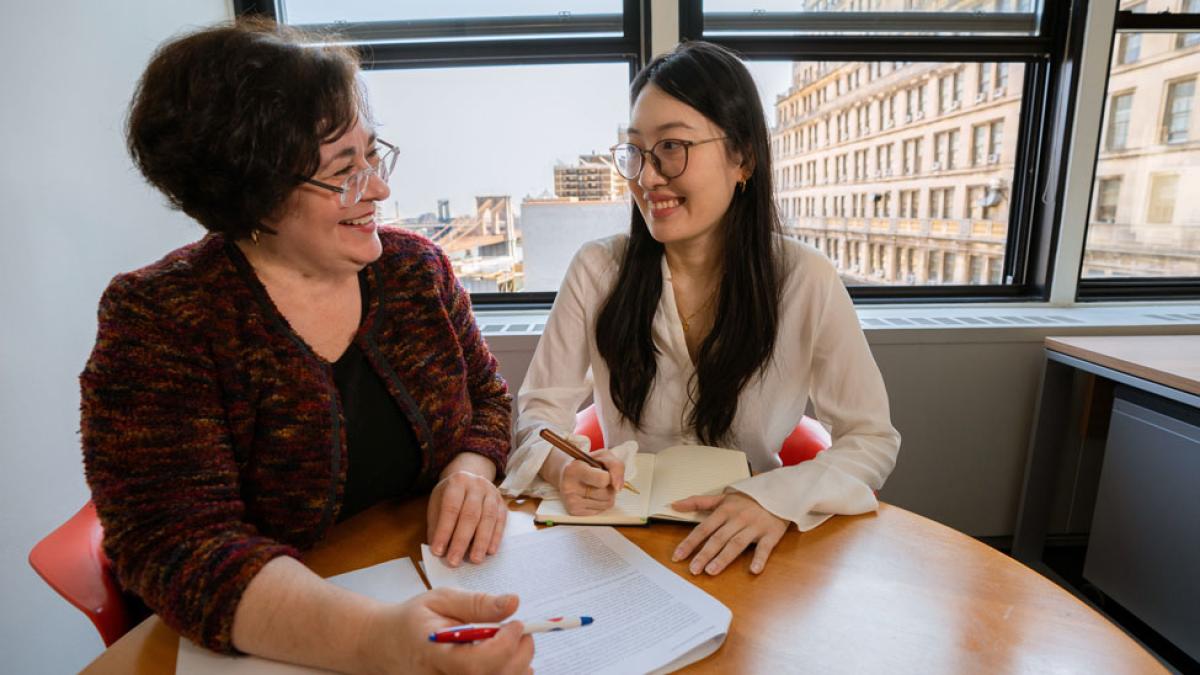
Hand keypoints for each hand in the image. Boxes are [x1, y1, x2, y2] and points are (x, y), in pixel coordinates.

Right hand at [362, 588, 533, 674]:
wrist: (386, 645)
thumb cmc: (412, 621)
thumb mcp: (440, 600)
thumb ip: (477, 603)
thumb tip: (512, 603)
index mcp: (433, 654)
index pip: (475, 663)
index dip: (504, 646)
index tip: (516, 624)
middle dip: (518, 655)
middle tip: (522, 632)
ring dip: (515, 666)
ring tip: (514, 644)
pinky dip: (506, 674)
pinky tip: (508, 662)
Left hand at [428, 470, 506, 566]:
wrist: (470, 478)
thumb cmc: (450, 496)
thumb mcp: (438, 504)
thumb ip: (438, 526)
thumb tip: (440, 551)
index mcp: (457, 482)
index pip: (450, 509)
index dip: (444, 531)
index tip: (438, 551)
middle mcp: (477, 485)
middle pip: (470, 515)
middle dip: (461, 541)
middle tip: (454, 561)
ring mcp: (492, 493)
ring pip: (488, 519)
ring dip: (481, 542)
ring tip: (475, 560)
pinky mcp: (502, 503)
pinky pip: (500, 521)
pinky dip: (495, 537)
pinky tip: (490, 551)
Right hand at [556, 450, 624, 515]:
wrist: (567, 473)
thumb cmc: (587, 464)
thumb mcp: (603, 456)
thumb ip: (616, 466)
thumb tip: (618, 487)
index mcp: (575, 469)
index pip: (603, 480)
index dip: (610, 476)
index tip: (604, 472)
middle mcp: (569, 486)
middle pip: (607, 494)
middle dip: (609, 487)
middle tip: (599, 480)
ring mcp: (571, 501)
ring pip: (607, 503)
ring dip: (607, 495)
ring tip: (596, 487)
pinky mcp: (574, 512)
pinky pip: (601, 511)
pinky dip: (601, 503)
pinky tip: (591, 495)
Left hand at [670, 492, 788, 575]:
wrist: (779, 492)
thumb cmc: (747, 499)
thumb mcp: (722, 497)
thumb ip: (698, 502)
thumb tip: (673, 505)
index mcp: (725, 510)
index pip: (703, 528)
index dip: (690, 542)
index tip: (678, 556)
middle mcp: (738, 519)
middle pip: (718, 538)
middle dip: (704, 554)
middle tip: (693, 569)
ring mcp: (754, 527)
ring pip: (737, 544)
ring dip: (724, 558)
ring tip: (711, 571)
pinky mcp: (771, 534)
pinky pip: (765, 548)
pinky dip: (759, 559)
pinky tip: (753, 570)